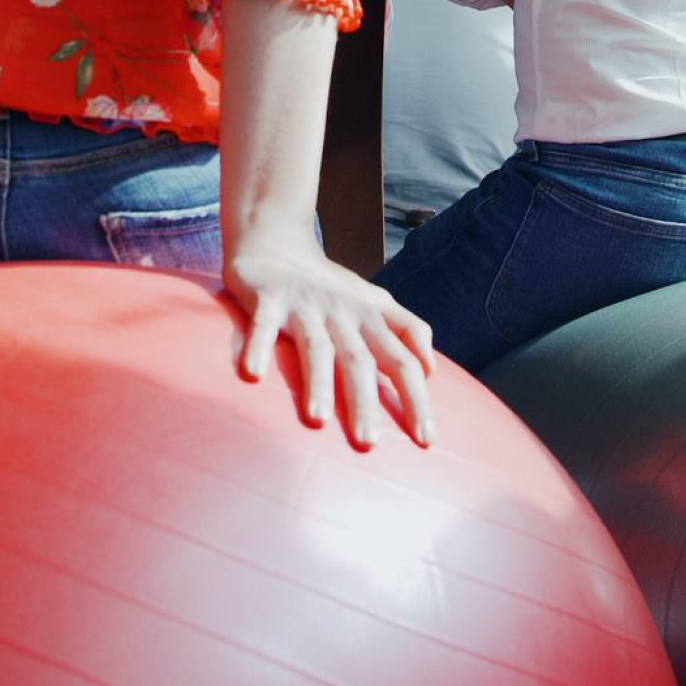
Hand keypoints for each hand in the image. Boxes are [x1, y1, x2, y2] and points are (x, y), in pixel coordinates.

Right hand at [228, 236, 435, 449]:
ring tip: (317, 420)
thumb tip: (432, 370)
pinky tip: (254, 373)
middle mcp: (344, 311)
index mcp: (373, 315)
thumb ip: (407, 332)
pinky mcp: (268, 298)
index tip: (425, 440)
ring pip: (316, 347)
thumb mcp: (375, 302)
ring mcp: (306, 304)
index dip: (417, 397)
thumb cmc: (330, 286)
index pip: (404, 358)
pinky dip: (259, 345)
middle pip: (361, 360)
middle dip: (366, 402)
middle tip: (369, 444)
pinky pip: (264, 324)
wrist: (277, 241)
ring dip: (318, 382)